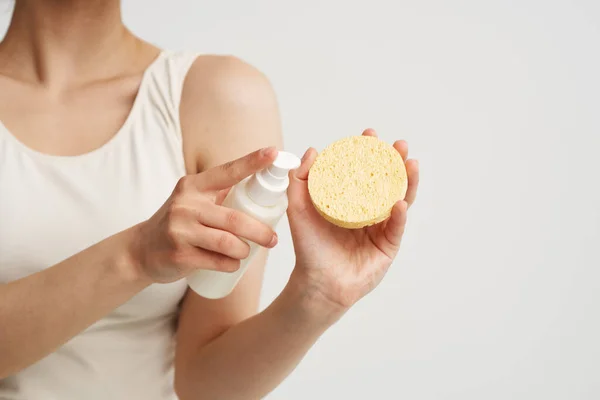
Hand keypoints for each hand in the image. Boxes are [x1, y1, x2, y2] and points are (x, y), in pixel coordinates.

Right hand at [131, 147, 279, 282]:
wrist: (141, 250)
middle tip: (273, 239)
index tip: (273, 153)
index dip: (252, 162)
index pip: (227, 171)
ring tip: (247, 252)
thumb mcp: (193, 201)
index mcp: (193, 186)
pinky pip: (216, 261)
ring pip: (227, 242)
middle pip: (234, 218)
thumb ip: (220, 194)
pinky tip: (233, 264)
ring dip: (244, 250)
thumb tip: (262, 188)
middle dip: (260, 231)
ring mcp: (180, 230)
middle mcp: (185, 205)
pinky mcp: (179, 255)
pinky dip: (230, 264)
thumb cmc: (180, 223)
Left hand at [286, 129, 419, 316]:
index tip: (370, 135)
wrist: (317, 283)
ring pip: (399, 200)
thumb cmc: (309, 248)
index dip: (368, 153)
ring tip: (409, 163)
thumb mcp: (298, 209)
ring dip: (407, 181)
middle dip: (395, 161)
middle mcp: (369, 211)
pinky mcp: (388, 247)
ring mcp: (381, 228)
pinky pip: (396, 229)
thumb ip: (300, 181)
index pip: (364, 171)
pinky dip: (399, 215)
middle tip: (398, 144)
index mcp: (351, 200)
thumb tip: (313, 151)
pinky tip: (400, 202)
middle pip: (387, 182)